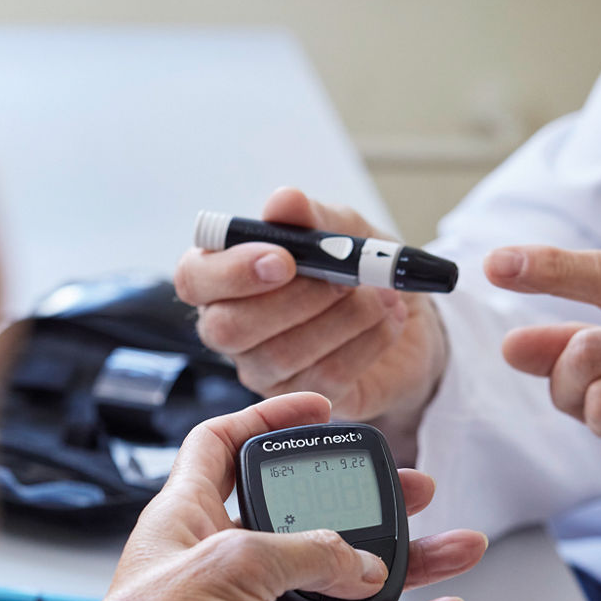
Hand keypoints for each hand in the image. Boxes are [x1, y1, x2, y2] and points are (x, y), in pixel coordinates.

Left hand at [5, 392, 485, 600]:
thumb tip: (362, 559)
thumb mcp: (223, 570)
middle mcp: (222, 564)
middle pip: (305, 518)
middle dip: (364, 501)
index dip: (269, 423)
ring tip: (455, 551)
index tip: (320, 412)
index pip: (224, 447)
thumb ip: (302, 554)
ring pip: (340, 586)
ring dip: (400, 569)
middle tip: (414, 491)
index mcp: (189, 517)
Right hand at [174, 189, 447, 459]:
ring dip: (343, 318)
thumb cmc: (355, 268)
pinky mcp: (303, 398)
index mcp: (225, 278)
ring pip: (281, 354)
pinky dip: (368, 342)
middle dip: (294, 300)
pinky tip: (390, 319)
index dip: (231, 272)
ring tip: (383, 293)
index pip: (194, 279)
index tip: (283, 259)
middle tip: (345, 277)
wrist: (406, 315)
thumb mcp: (341, 229)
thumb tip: (283, 202)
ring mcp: (263, 370)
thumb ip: (310, 217)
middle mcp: (232, 328)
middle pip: (228, 328)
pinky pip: (326, 377)